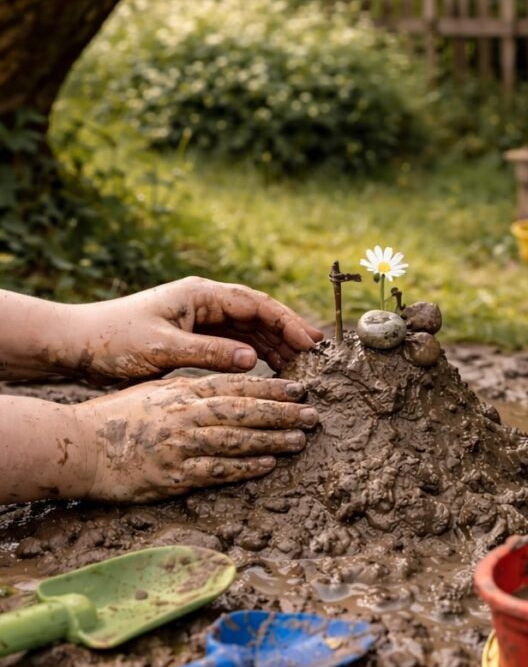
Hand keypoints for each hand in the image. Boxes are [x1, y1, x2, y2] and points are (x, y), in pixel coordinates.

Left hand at [67, 277, 322, 383]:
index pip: (256, 304)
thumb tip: (254, 359)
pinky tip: (270, 371)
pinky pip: (234, 343)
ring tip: (298, 370)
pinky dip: (255, 355)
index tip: (311, 342)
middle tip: (314, 359)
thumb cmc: (112, 342)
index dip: (288, 322)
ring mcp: (200, 318)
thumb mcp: (163, 349)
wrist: (73, 345)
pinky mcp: (193, 336)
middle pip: (259, 315)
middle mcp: (204, 302)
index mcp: (200, 294)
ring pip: (249, 330)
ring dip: (274, 347)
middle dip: (288, 334)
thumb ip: (210, 353)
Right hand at [71, 375, 316, 501]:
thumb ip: (193, 389)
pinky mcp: (173, 475)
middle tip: (312, 414)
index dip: (272, 388)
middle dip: (283, 412)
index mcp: (183, 392)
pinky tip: (267, 464)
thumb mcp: (157, 392)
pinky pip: (216, 471)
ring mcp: (180, 446)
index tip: (300, 389)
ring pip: (236, 440)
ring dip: (272, 440)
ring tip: (300, 440)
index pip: (236, 386)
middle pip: (244, 411)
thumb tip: (229, 386)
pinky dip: (244, 467)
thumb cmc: (118, 418)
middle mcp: (185, 415)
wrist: (78, 446)